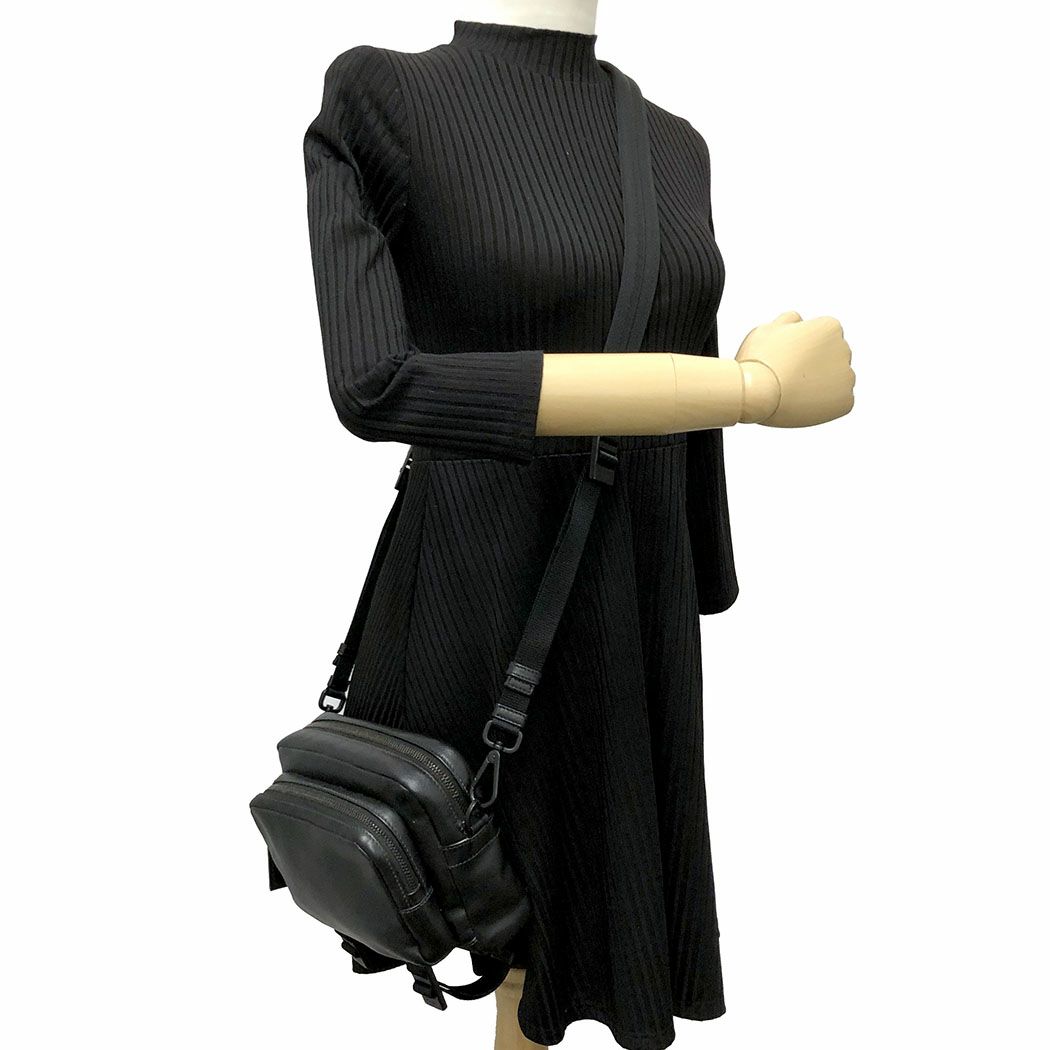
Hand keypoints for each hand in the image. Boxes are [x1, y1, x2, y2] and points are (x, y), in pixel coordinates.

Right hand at [735, 311, 854, 426]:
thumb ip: (788, 321)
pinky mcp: (846, 401)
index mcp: (830, 326)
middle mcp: (845, 348)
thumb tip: (799, 320)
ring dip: (820, 386)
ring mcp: (848, 376)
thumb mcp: (767, 329)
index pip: (821, 337)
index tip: (784, 358)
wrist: (759, 394)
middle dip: (815, 366)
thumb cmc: (759, 359)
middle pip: (831, 358)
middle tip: (787, 378)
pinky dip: (823, 405)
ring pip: (835, 381)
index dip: (800, 349)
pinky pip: (837, 402)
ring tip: (794, 393)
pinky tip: (803, 404)